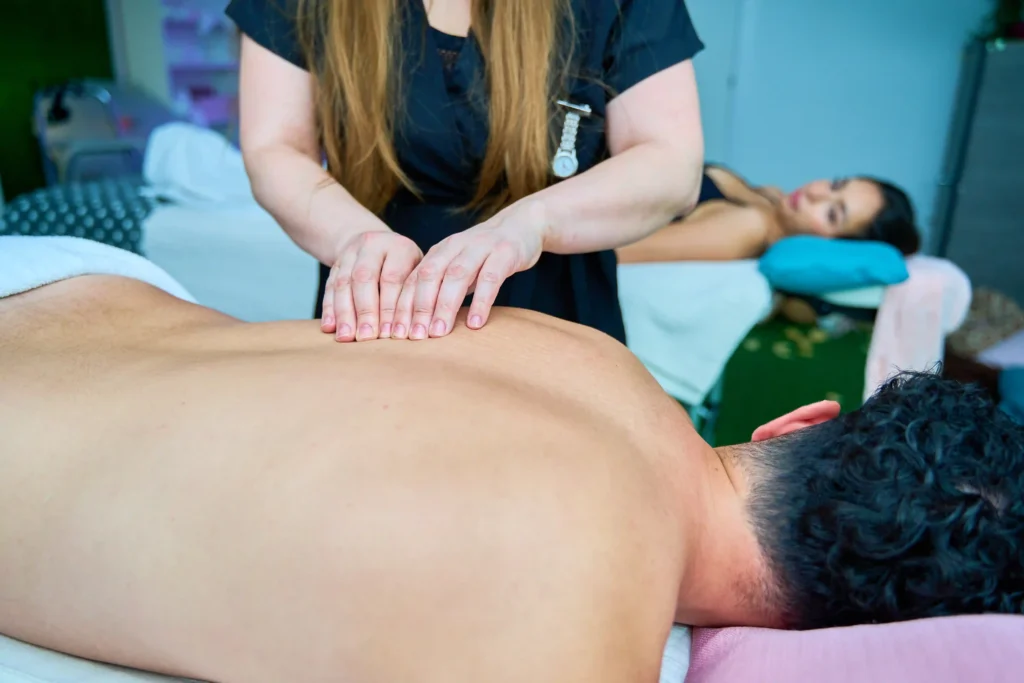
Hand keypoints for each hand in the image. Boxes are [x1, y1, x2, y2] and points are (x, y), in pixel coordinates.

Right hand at [321, 230, 422, 341]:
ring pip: (344, 282)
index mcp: (400, 247)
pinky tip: (330, 327)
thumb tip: (412, 329)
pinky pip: (329, 286)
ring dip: (344, 313)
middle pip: (365, 278)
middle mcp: (373, 245)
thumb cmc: (405, 267)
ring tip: (346, 337)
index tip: (389, 334)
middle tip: (365, 337)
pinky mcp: (335, 263)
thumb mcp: (417, 271)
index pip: (392, 279)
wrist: (377, 242)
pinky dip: (329, 308)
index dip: (389, 308)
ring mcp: (351, 252)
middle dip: (365, 311)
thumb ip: (413, 295)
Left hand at [391, 201, 546, 339]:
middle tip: (414, 336)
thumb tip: (418, 324)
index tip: (396, 333)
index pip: (413, 278)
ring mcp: (480, 247)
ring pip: (457, 276)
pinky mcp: (505, 253)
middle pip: (429, 276)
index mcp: (439, 251)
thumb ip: (441, 288)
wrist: (522, 225)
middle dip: (419, 307)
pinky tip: (475, 323)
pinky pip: (490, 278)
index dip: (402, 306)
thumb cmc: (485, 255)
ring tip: (439, 333)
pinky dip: (481, 301)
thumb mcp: (458, 267)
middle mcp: (455, 246)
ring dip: (445, 306)